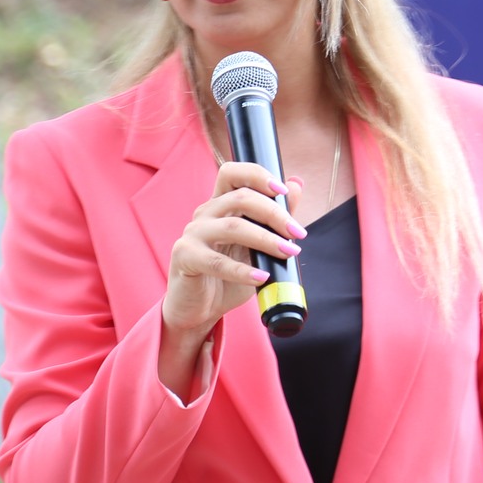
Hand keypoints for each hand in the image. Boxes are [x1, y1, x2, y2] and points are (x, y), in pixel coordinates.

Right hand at [157, 161, 304, 394]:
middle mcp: (204, 213)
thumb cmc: (227, 277)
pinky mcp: (185, 257)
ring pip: (233, 226)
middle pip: (240, 197)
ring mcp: (192, 234)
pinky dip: (242, 270)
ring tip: (289, 253)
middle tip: (298, 234)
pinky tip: (262, 277)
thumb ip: (274, 219)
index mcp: (220, 204)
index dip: (257, 175)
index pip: (232, 173)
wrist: (198, 310)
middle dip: (275, 214)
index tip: (283, 191)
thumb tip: (296, 185)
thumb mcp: (256, 248)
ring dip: (266, 239)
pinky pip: (216, 261)